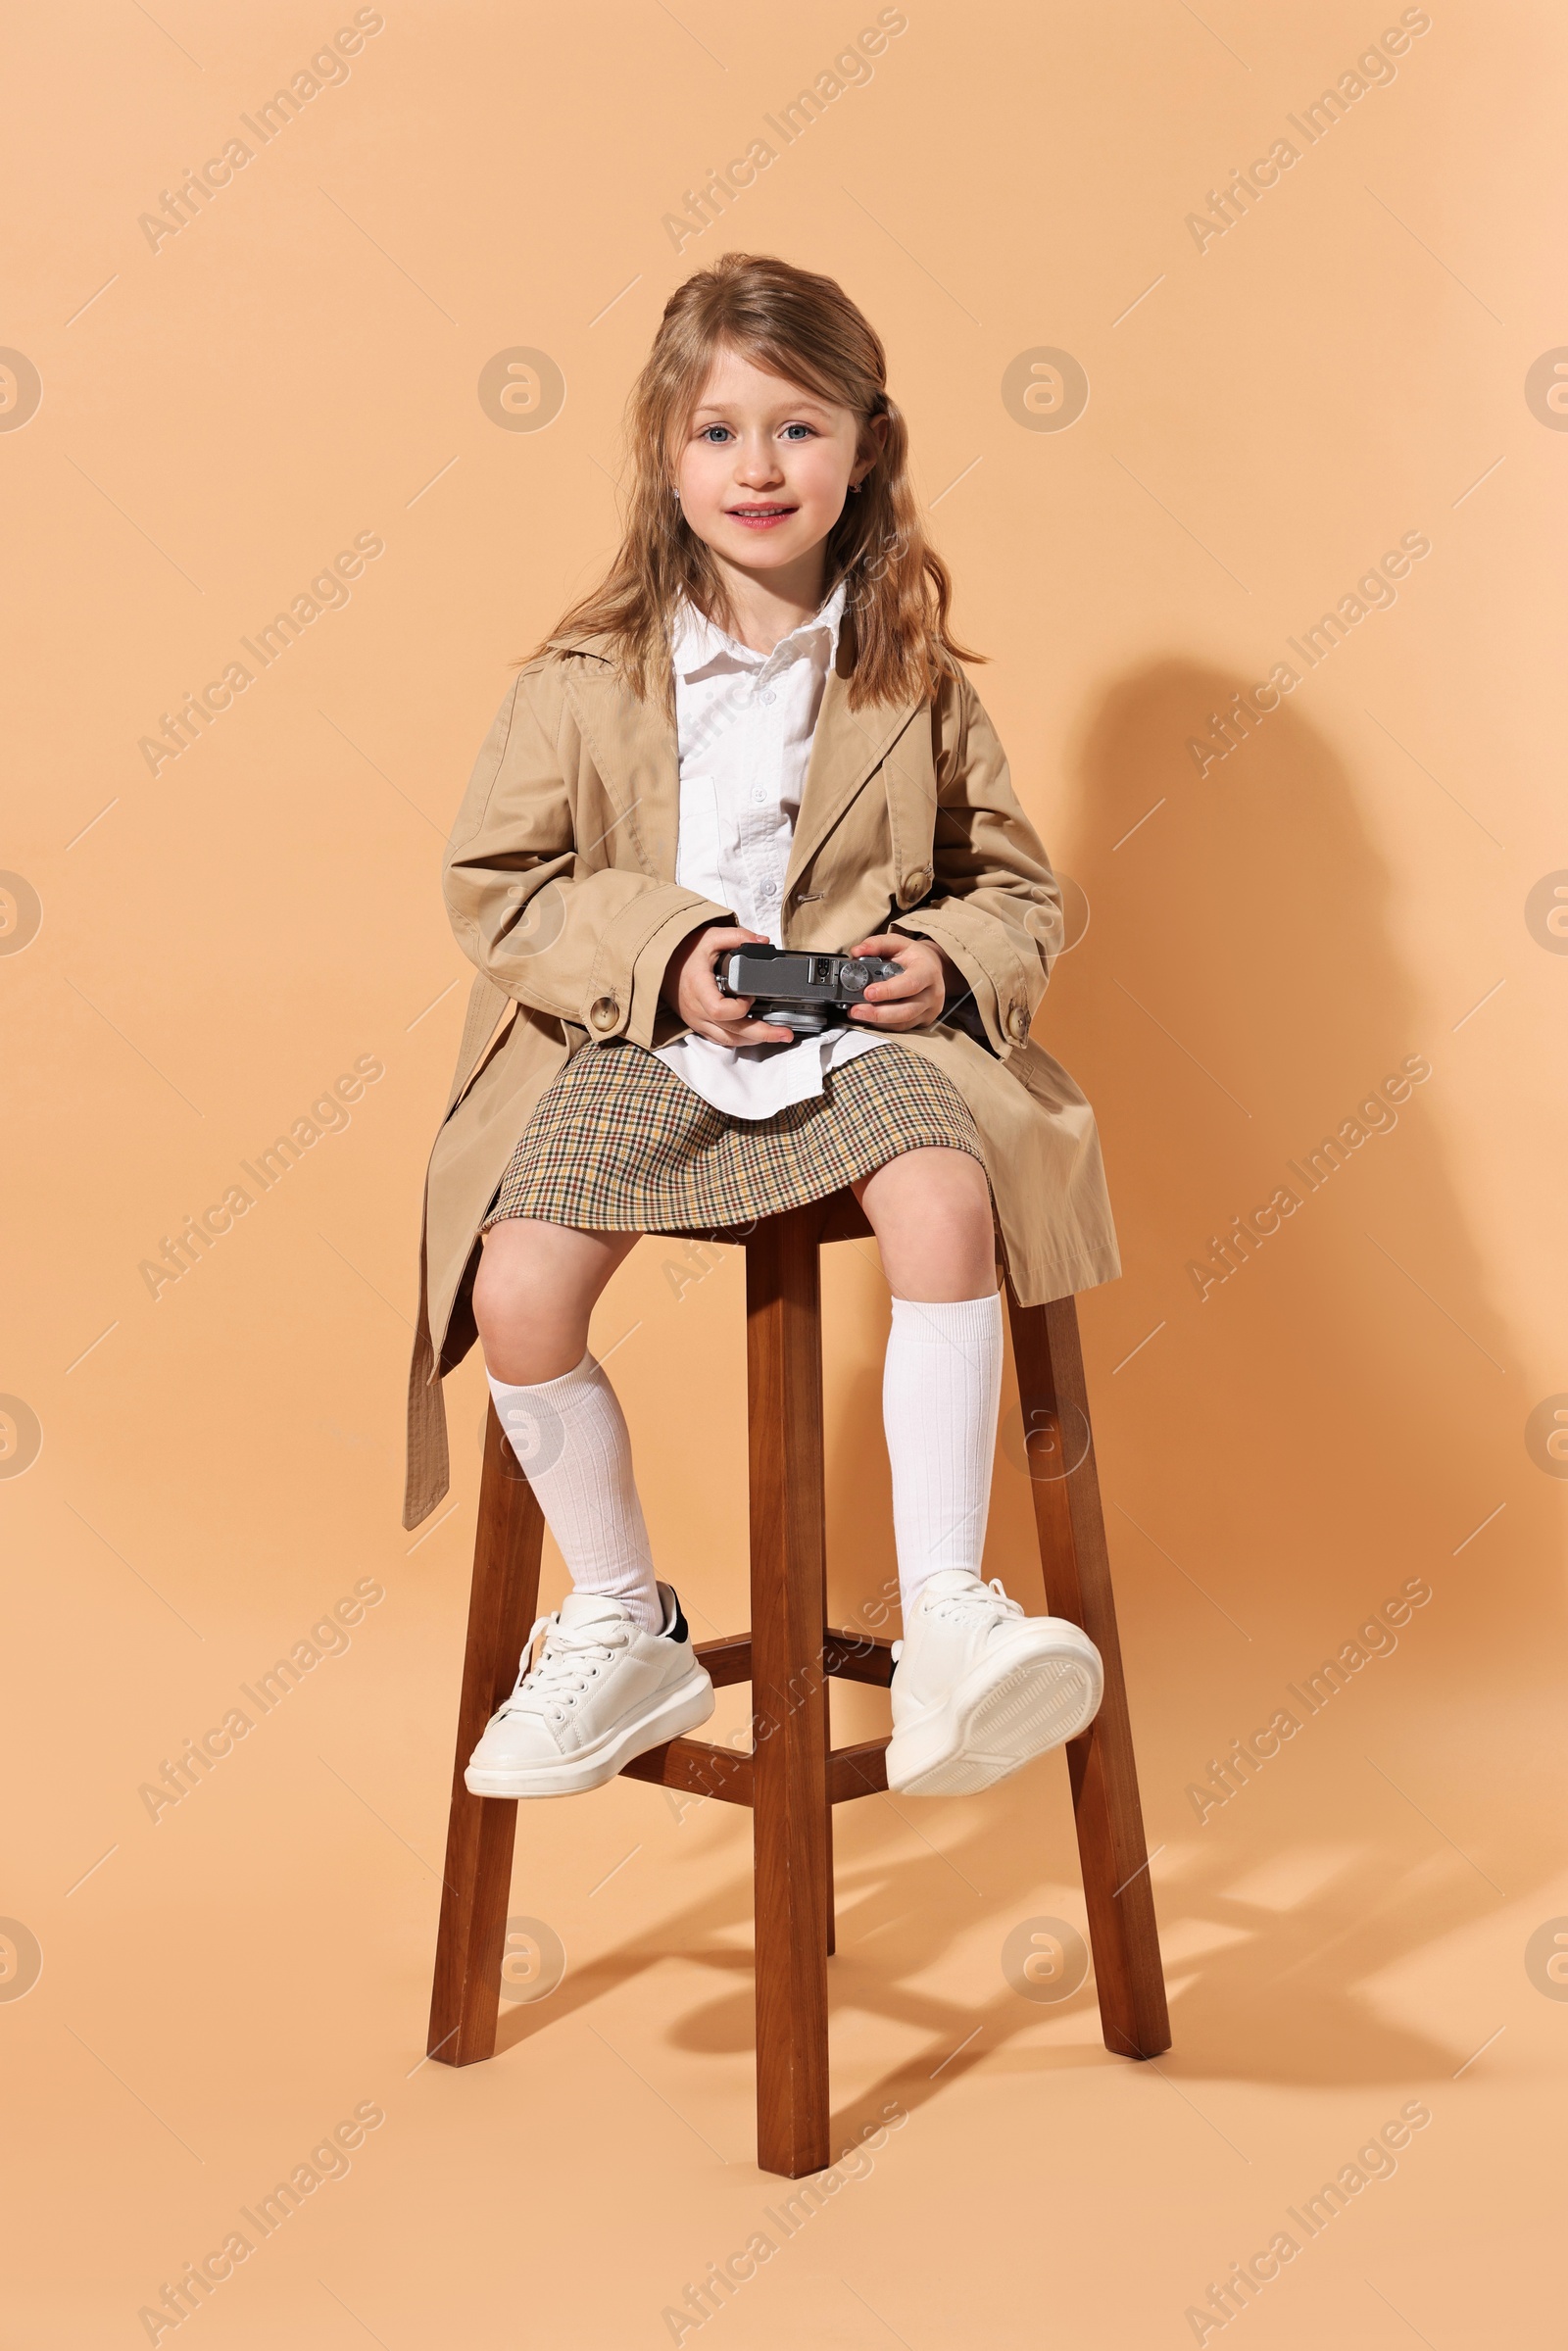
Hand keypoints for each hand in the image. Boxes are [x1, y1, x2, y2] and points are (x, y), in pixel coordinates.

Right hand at [661, 924, 796, 1045]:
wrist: (662, 964)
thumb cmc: (684, 952)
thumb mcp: (710, 937)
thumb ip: (737, 936)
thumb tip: (763, 941)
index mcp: (698, 987)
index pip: (718, 1010)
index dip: (739, 1008)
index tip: (752, 996)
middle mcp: (696, 1009)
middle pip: (730, 1032)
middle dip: (761, 1034)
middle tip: (785, 1034)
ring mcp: (697, 1020)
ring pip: (727, 1040)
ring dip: (753, 1041)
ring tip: (777, 1036)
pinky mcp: (699, 1025)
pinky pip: (720, 1039)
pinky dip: (739, 1040)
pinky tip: (756, 1036)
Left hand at [843, 934, 957, 1030]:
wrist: (933, 967)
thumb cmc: (914, 956)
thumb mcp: (898, 943)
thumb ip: (877, 944)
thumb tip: (857, 951)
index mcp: (928, 971)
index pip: (910, 984)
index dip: (889, 991)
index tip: (868, 992)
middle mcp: (933, 993)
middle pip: (906, 1010)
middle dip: (878, 1013)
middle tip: (855, 1010)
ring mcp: (930, 1009)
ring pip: (903, 1023)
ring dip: (877, 1021)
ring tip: (857, 1014)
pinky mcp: (924, 1020)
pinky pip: (902, 1027)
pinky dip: (883, 1025)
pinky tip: (869, 1018)